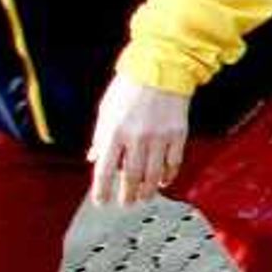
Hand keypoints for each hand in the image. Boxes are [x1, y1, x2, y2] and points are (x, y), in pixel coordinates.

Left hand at [85, 74, 192, 207]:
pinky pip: (173, 163)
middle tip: (125, 204)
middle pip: (130, 177)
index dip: (101, 190)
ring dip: (146, 191)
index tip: (101, 202)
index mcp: (114, 131)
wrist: (162, 67)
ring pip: (152, 175)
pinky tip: (163, 182)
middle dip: (126, 195)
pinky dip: (168, 176)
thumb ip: (100, 136)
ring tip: (143, 198)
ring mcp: (158, 137)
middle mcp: (136, 138)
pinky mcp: (177, 134)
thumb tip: (94, 157)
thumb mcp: (107, 109)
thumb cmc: (131, 85)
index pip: (104, 170)